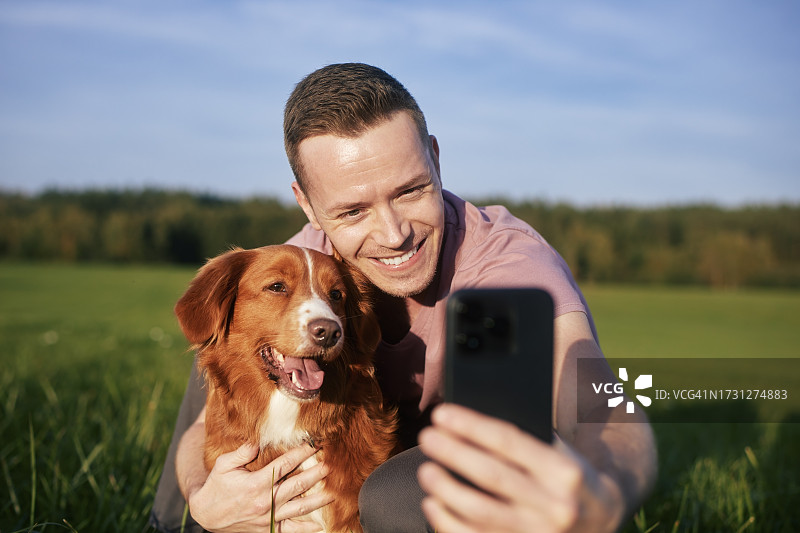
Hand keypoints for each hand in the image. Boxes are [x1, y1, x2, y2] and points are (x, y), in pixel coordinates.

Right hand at [187, 443, 333, 531]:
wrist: (206, 515)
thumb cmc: (216, 486)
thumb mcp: (224, 465)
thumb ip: (242, 452)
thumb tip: (258, 440)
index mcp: (255, 483)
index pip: (284, 465)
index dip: (301, 454)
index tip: (313, 445)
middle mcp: (264, 501)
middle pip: (296, 486)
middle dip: (314, 475)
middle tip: (329, 466)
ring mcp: (267, 517)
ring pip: (298, 508)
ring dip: (317, 500)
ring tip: (332, 493)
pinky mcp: (267, 529)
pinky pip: (290, 530)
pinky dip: (305, 529)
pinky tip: (319, 525)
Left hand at [417, 404, 624, 532]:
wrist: (605, 521)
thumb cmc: (570, 477)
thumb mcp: (561, 452)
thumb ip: (527, 439)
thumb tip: (471, 420)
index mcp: (563, 470)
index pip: (509, 441)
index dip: (471, 426)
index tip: (442, 414)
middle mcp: (554, 505)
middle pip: (491, 476)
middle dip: (453, 454)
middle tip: (427, 437)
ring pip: (481, 512)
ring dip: (446, 490)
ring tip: (426, 470)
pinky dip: (448, 523)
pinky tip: (432, 504)